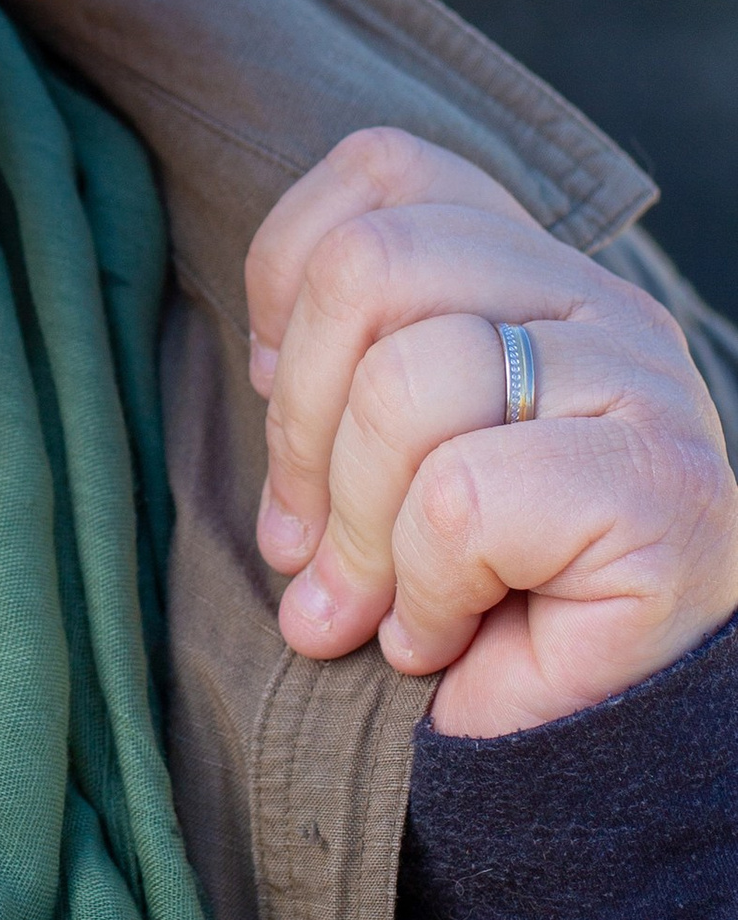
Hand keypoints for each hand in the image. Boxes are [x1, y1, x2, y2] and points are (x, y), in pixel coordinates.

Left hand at [248, 129, 737, 737]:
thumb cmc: (481, 598)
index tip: (276, 390)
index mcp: (534, 271)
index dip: (288, 277)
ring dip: (359, 531)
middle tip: (309, 548)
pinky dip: (424, 591)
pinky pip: (462, 503)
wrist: (604, 748)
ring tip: (377, 609)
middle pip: (369, 270)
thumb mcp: (383, 459)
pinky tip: (443, 639)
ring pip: (407, 384)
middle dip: (299, 427)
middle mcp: (602, 304)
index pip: (386, 172)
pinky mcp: (663, 493)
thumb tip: (257, 379)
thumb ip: (337, 383)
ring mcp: (643, 389)